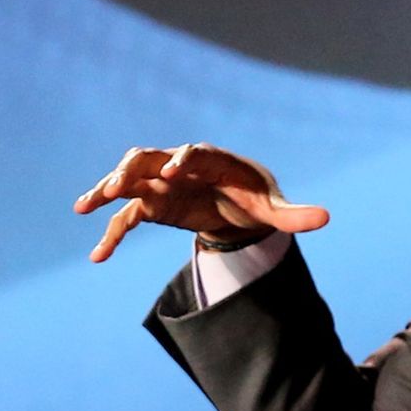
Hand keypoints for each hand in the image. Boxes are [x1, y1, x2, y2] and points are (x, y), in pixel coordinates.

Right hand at [72, 143, 329, 262]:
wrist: (237, 205)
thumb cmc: (256, 198)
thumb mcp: (276, 209)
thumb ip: (295, 215)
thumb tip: (326, 219)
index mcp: (212, 160)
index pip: (194, 153)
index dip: (182, 160)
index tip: (171, 174)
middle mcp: (179, 166)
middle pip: (149, 158)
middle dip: (132, 169)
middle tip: (115, 185)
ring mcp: (160, 185)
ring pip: (128, 180)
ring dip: (107, 190)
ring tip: (83, 207)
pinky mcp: (151, 207)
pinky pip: (127, 218)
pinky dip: (112, 235)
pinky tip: (98, 258)